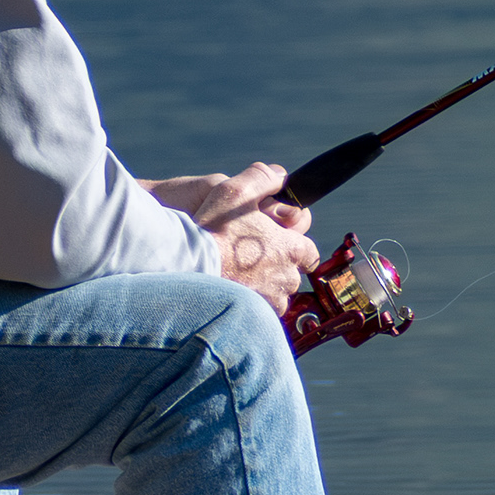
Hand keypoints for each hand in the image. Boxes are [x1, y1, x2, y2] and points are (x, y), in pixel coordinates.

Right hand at [143, 164, 320, 310]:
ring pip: (275, 294)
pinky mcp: (252, 317)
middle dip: (276, 266)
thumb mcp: (238, 189)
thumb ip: (264, 178)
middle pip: (291, 274)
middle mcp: (287, 279)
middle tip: (250, 255)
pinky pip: (258, 310)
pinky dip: (249, 301)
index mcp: (292, 249)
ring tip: (238, 273)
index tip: (276, 242)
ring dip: (264, 286)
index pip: (309, 252)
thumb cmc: (213, 228)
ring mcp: (270, 301)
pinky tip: (230, 289)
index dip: (292, 246)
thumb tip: (281, 177)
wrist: (186, 266)